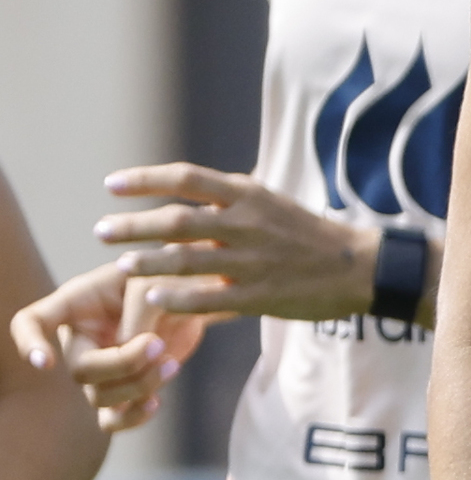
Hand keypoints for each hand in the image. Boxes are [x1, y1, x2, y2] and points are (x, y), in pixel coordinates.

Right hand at [10, 262, 202, 432]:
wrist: (191, 297)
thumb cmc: (166, 279)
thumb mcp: (153, 283)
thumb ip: (138, 314)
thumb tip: (129, 350)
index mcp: (76, 304)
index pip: (30, 322)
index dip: (29, 343)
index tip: (47, 362)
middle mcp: (81, 338)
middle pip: (81, 370)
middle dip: (123, 364)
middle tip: (158, 344)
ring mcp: (101, 366)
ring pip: (99, 397)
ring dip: (138, 385)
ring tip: (171, 364)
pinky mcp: (125, 386)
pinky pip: (112, 420)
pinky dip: (133, 417)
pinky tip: (155, 402)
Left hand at [92, 164, 390, 324]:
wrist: (361, 267)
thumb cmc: (311, 236)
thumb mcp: (272, 205)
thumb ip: (230, 203)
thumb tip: (186, 194)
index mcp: (250, 196)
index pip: (187, 179)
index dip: (145, 180)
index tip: (111, 185)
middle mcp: (247, 224)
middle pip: (177, 221)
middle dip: (133, 226)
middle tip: (100, 231)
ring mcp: (253, 260)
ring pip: (186, 260)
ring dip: (146, 263)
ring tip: (120, 267)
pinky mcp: (260, 295)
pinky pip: (208, 298)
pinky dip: (177, 299)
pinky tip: (152, 300)